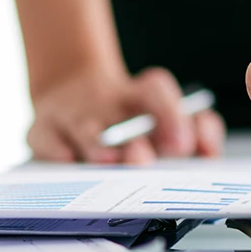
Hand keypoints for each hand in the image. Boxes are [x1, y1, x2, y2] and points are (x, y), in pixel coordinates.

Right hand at [28, 64, 226, 164]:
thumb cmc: (125, 119)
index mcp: (139, 96)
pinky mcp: (41, 128)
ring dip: (95, 144)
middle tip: (142, 158)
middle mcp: (105, 101)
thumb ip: (195, 134)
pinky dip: (55, 148)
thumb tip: (208, 150)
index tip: (183, 145)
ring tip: (107, 160)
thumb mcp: (163, 122)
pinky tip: (66, 158)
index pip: (155, 91)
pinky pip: (44, 137)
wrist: (70, 93)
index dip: (170, 114)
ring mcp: (71, 113)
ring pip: (82, 126)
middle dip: (131, 137)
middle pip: (118, 113)